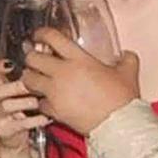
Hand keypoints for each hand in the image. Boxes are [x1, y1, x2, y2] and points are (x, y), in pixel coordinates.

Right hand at [0, 60, 49, 152]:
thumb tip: (44, 54)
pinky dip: (35, 120)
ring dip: (27, 102)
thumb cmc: (28, 108)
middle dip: (18, 86)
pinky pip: (18, 123)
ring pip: (7, 105)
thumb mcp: (29, 88)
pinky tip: (46, 117)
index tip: (12, 64)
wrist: (23, 136)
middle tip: (35, 86)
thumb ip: (32, 73)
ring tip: (41, 102)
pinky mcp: (4, 130)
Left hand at [21, 28, 139, 134]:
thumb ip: (127, 59)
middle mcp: (63, 73)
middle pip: (32, 58)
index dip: (42, 33)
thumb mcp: (129, 72)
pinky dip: (42, 101)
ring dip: (31, 78)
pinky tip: (50, 101)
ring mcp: (55, 92)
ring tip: (38, 79)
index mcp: (79, 59)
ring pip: (28, 80)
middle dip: (32, 57)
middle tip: (36, 59)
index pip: (52, 38)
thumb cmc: (122, 99)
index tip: (39, 35)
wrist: (118, 124)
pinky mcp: (54, 110)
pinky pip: (38, 103)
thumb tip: (126, 55)